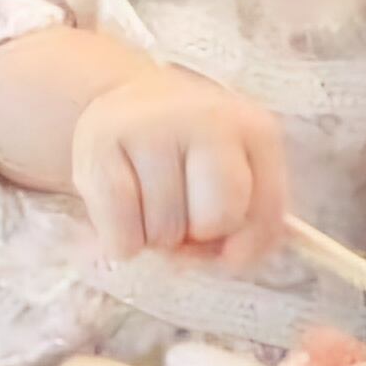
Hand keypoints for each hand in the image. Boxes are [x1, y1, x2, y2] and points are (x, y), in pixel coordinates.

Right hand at [65, 68, 287, 268]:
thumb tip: (233, 260)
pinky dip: (123, 242)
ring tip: (151, 202)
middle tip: (183, 213)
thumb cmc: (192, 158)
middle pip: (215, 220)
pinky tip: (124, 212)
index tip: (226, 236)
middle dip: (199, 234)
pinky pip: (121, 235)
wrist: (130, 105)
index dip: (243, 242)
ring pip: (164, 232)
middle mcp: (207, 118)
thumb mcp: (240, 179)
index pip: (265, 215)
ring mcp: (151, 126)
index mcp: (255, 130)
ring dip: (157, 236)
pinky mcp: (100, 144)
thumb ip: (253, 227)